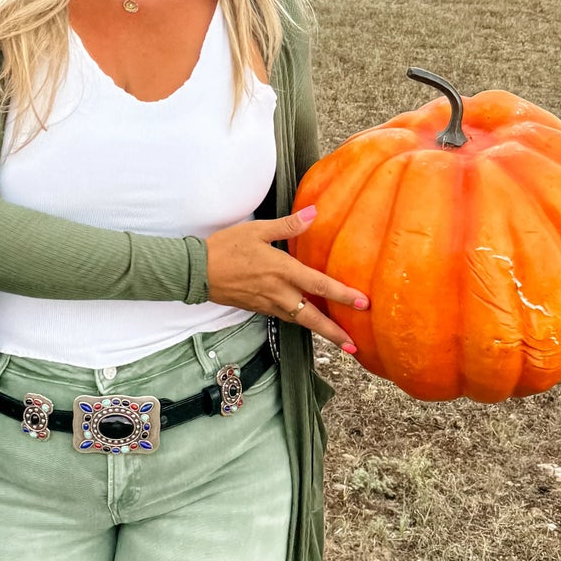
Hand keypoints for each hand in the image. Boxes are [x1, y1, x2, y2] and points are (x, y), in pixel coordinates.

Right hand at [204, 205, 366, 351]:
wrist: (197, 271)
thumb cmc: (226, 247)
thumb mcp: (257, 230)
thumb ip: (288, 225)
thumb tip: (314, 212)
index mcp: (282, 271)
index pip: (319, 286)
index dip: (343, 295)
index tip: (363, 304)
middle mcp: (278, 292)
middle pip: (312, 318)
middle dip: (334, 334)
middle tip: (354, 348)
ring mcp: (268, 304)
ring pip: (300, 321)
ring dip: (320, 331)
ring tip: (339, 340)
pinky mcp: (259, 309)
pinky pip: (286, 317)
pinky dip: (301, 322)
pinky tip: (309, 320)